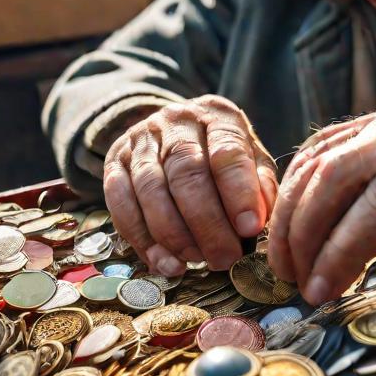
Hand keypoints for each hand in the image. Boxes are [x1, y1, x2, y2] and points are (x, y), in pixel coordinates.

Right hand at [103, 95, 277, 275]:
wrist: (172, 128)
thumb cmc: (220, 150)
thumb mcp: (251, 156)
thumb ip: (260, 184)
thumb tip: (260, 220)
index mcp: (217, 115)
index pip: (227, 150)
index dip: (239, 192)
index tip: (250, 228)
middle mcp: (176, 121)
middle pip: (187, 172)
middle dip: (207, 222)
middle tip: (224, 257)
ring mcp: (141, 140)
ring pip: (152, 188)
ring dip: (174, 234)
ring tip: (196, 261)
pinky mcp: (114, 162)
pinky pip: (120, 202)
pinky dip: (141, 238)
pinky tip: (163, 261)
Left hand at [267, 109, 375, 303]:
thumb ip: (368, 181)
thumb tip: (312, 235)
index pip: (313, 160)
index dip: (287, 210)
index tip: (279, 256)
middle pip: (332, 178)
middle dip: (300, 233)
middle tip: (293, 281)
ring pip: (374, 200)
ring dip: (340, 251)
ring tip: (323, 292)